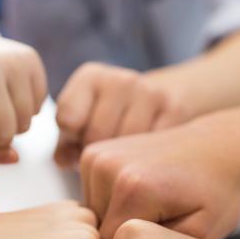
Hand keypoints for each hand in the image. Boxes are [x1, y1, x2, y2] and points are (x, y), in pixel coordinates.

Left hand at [54, 62, 187, 166]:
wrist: (163, 103)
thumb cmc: (111, 121)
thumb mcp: (82, 127)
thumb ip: (65, 147)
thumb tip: (67, 161)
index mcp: (90, 77)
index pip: (67, 119)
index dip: (72, 140)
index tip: (84, 140)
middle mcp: (120, 79)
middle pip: (95, 136)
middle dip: (98, 153)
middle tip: (108, 153)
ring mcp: (150, 92)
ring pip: (124, 147)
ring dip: (122, 161)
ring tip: (127, 154)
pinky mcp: (174, 109)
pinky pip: (151, 151)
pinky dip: (146, 160)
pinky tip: (147, 154)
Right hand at [80, 118, 239, 238]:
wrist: (219, 146)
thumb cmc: (216, 191)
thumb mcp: (202, 232)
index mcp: (132, 188)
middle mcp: (107, 166)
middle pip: (97, 233)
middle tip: (162, 228)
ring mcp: (96, 157)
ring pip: (93, 218)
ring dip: (117, 222)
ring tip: (154, 211)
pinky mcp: (93, 154)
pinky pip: (93, 199)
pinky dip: (113, 205)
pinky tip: (142, 199)